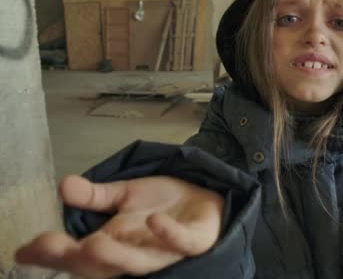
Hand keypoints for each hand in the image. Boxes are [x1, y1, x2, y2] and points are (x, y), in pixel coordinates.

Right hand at [15, 175, 223, 278]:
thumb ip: (94, 196)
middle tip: (52, 247)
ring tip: (94, 243)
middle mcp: (137, 253)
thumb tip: (62, 185)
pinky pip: (183, 242)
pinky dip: (169, 234)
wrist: (207, 198)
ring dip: (116, 255)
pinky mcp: (196, 241)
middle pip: (104, 265)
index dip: (54, 254)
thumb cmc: (164, 204)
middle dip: (77, 259)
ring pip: (139, 262)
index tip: (26, 249)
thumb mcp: (125, 195)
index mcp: (116, 245)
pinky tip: (154, 220)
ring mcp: (167, 251)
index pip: (79, 256)